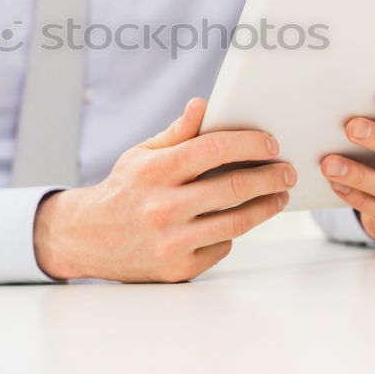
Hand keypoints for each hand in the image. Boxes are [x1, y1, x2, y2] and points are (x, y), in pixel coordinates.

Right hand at [33, 98, 294, 281]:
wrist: (87, 238)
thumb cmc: (123, 190)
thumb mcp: (141, 154)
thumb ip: (177, 133)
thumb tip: (204, 104)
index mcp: (153, 171)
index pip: (213, 149)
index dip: (249, 143)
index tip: (271, 142)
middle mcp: (162, 207)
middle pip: (233, 187)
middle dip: (269, 176)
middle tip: (287, 171)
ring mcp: (170, 241)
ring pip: (236, 223)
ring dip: (266, 207)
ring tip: (279, 195)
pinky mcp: (178, 268)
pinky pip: (222, 247)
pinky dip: (235, 232)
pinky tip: (242, 219)